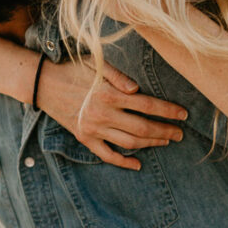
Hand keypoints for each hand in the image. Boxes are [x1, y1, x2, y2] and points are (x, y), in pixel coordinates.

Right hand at [36, 58, 186, 169]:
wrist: (43, 83)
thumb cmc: (73, 69)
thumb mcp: (95, 63)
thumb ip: (118, 75)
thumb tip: (138, 90)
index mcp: (108, 94)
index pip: (147, 105)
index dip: (168, 111)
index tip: (183, 114)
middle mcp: (102, 114)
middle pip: (142, 127)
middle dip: (165, 131)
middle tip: (180, 133)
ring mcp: (93, 129)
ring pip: (129, 142)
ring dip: (151, 144)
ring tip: (166, 141)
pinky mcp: (85, 138)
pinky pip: (107, 155)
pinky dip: (123, 161)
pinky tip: (138, 164)